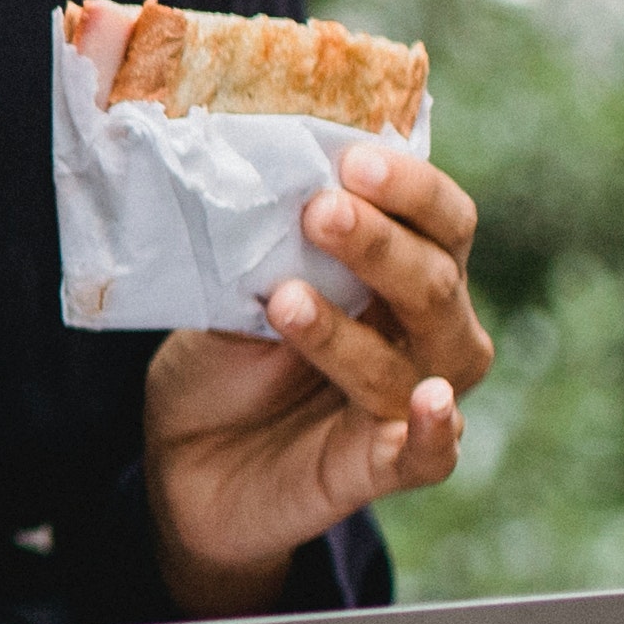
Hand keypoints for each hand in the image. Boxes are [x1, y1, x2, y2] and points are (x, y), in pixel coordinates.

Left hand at [147, 139, 493, 614]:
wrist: (183, 460)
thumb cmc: (225, 362)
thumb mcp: (234, 295)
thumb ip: (262, 252)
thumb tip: (254, 187)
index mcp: (401, 274)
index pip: (440, 220)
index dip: (410, 188)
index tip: (352, 158)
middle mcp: (424, 334)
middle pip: (435, 282)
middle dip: (380, 245)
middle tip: (320, 211)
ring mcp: (408, 401)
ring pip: (416, 361)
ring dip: (350, 330)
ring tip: (284, 300)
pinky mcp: (381, 465)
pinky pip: (433, 454)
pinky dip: (436, 431)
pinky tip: (429, 402)